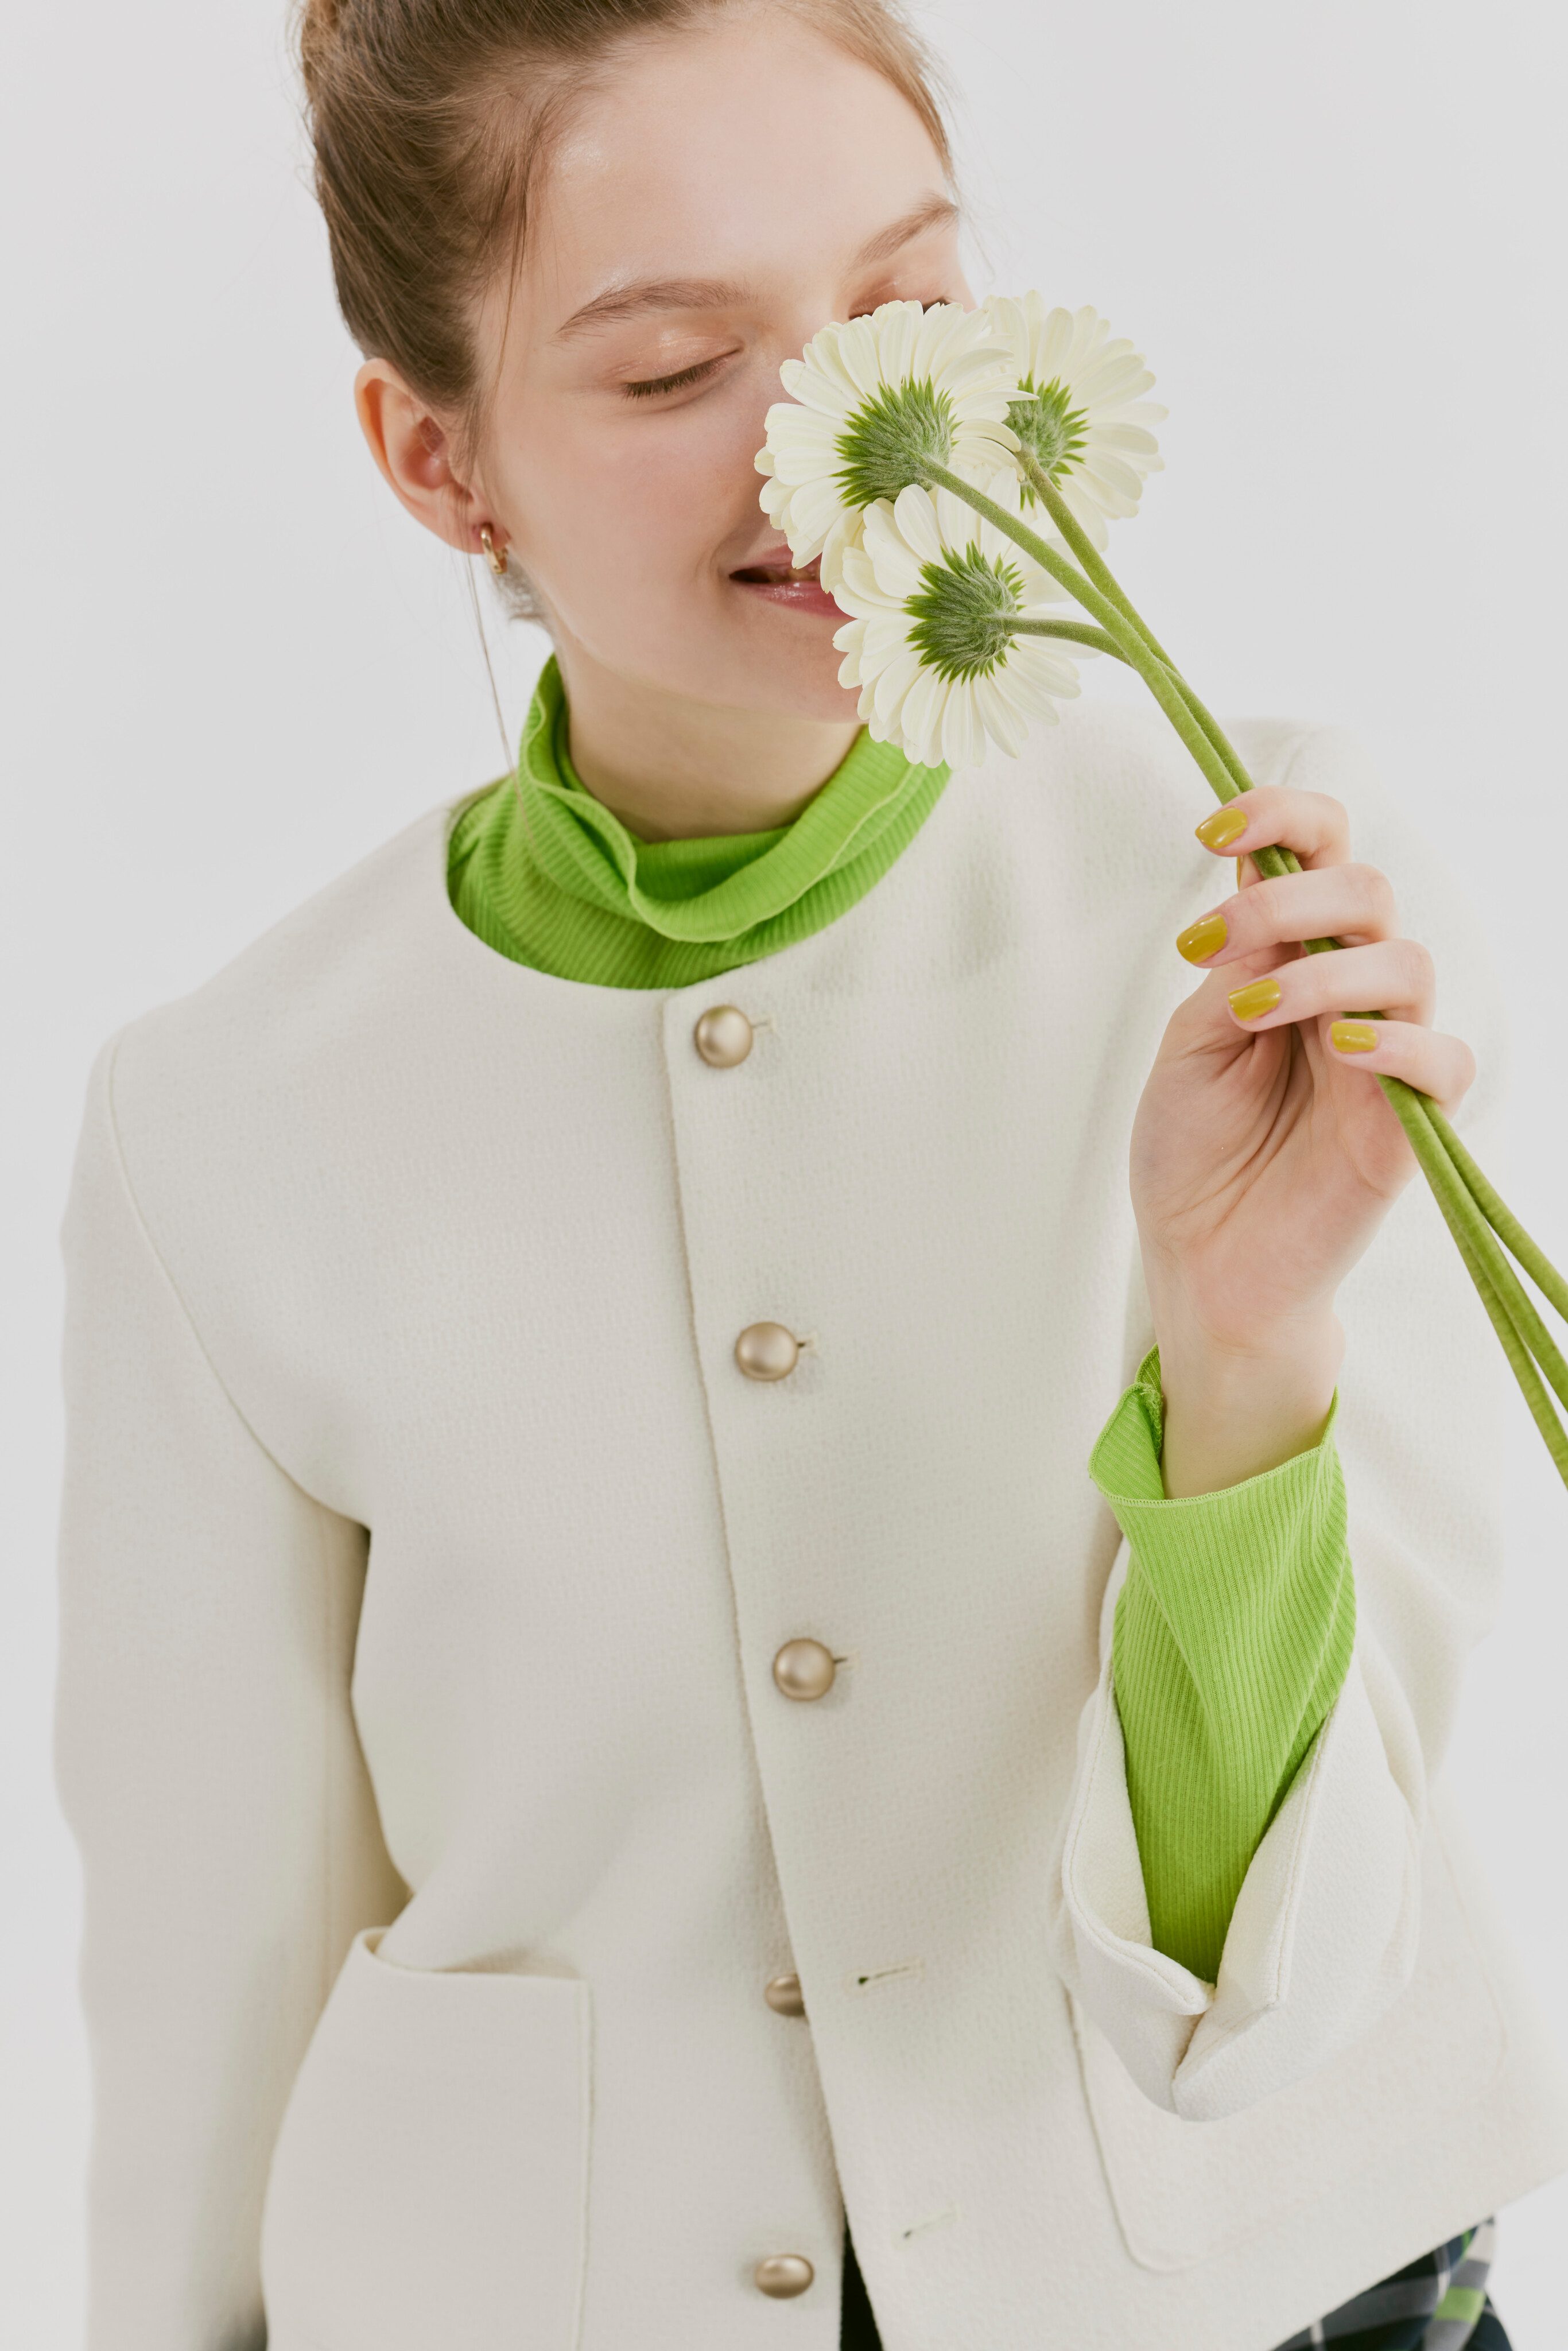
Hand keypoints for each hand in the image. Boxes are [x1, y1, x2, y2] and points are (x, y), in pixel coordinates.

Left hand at [1131, 782, 1475, 1495]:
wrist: (1200, 1263)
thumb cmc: (1193, 1157)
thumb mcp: (1188, 1047)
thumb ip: (1231, 971)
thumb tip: (1263, 908)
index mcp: (1289, 962)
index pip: (1318, 856)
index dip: (1281, 818)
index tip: (1212, 830)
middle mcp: (1346, 996)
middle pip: (1368, 889)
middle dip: (1291, 891)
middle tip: (1211, 944)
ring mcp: (1384, 1057)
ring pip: (1406, 961)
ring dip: (1323, 967)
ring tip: (1252, 1012)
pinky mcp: (1408, 1125)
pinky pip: (1444, 1061)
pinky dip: (1396, 1041)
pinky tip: (1339, 1047)